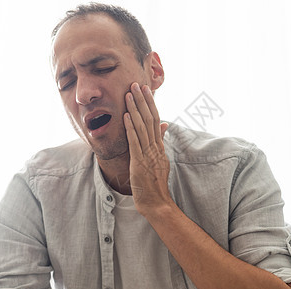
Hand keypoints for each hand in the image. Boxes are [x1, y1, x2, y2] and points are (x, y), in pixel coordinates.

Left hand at [123, 82, 172, 215]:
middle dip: (142, 101)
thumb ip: (160, 141)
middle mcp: (155, 147)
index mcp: (159, 146)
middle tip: (137, 84)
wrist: (156, 202)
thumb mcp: (160, 160)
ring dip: (135, 109)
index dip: (150, 104)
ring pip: (142, 127)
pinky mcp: (139, 162)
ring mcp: (148, 154)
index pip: (156, 120)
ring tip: (129, 94)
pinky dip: (131, 128)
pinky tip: (126, 116)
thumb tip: (164, 125)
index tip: (145, 90)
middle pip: (150, 119)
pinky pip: (135, 142)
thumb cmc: (155, 183)